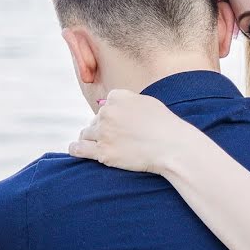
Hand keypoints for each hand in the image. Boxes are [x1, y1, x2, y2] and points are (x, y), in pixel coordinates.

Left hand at [68, 89, 198, 173]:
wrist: (173, 147)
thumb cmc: (165, 125)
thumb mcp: (148, 102)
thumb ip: (127, 100)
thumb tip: (111, 102)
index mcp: (117, 97)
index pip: (106, 105)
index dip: (114, 116)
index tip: (124, 125)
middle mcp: (107, 112)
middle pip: (96, 120)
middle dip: (104, 128)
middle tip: (120, 139)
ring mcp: (103, 133)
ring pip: (86, 134)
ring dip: (93, 139)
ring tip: (101, 145)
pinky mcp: (103, 152)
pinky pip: (78, 149)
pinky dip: (76, 149)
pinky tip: (77, 150)